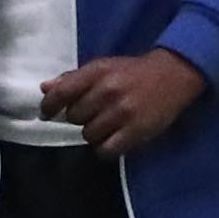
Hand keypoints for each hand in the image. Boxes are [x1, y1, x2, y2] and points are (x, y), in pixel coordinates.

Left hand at [39, 50, 208, 157]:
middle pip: (74, 117)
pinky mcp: (136, 131)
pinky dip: (105, 147)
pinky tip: (113, 138)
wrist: (174, 74)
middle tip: (93, 113)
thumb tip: (45, 88)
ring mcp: (122, 112)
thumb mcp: (103, 67)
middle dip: (79, 118)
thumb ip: (73, 79)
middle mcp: (107, 91)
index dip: (50, 106)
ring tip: (106, 125)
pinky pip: (106, 150)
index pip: (61, 93)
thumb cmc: (133, 72)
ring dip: (94, 133)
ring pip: (88, 135)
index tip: (47, 113)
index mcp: (97, 72)